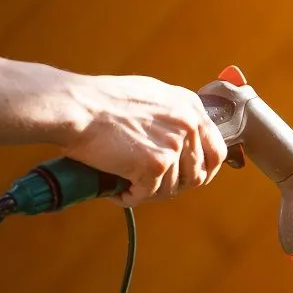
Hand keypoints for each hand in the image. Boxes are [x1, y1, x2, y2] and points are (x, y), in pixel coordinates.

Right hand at [58, 75, 226, 206]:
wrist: (76, 107)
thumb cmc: (102, 100)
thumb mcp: (151, 95)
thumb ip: (173, 115)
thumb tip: (183, 138)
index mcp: (191, 107)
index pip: (216, 151)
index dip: (204, 171)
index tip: (189, 180)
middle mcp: (189, 125)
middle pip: (196, 176)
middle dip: (174, 186)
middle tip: (150, 186)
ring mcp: (174, 145)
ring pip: (171, 188)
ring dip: (148, 192)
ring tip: (126, 185)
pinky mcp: (156, 164)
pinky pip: (148, 194)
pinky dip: (131, 197)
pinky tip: (117, 191)